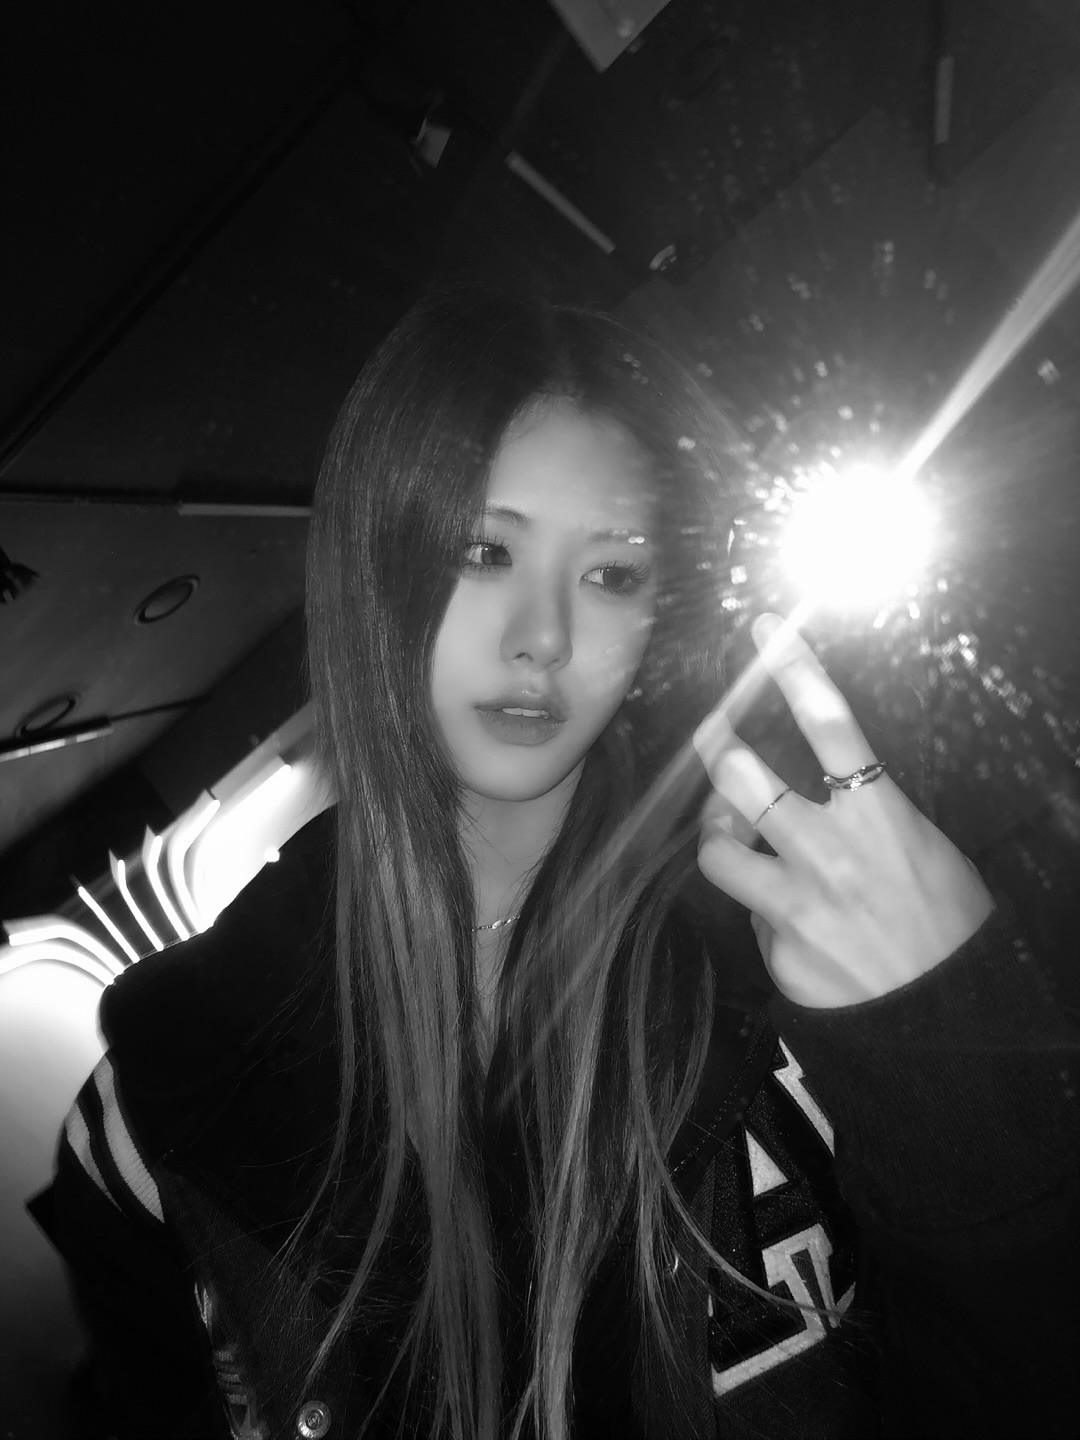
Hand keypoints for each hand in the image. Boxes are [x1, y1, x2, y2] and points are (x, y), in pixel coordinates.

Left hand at [693, 614, 993, 1007]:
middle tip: (714, 733)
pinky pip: (751, 923)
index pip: (830, 723)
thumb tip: (819, 798)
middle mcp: (829, 855)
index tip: (764, 630)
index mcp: (879, 818)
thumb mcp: (924, 848)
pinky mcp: (779, 956)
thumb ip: (866, 816)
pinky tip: (801, 935)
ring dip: (717, 836)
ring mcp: (797, 907)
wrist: (951, 1019)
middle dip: (717, 746)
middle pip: (740, 777)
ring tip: (728, 835)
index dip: (791, 668)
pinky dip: (768, 919)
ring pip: (716, 853)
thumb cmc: (951, 927)